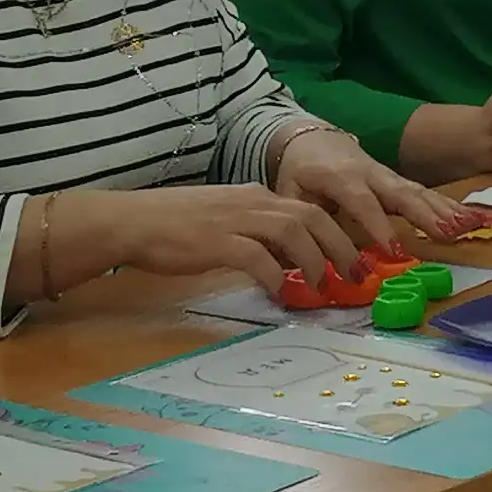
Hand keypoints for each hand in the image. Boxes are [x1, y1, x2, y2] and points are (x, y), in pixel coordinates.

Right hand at [97, 184, 370, 295]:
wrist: (134, 221)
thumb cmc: (176, 225)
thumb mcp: (227, 222)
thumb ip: (258, 235)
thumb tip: (288, 261)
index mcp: (257, 197)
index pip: (310, 208)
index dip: (338, 233)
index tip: (356, 258)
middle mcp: (253, 202)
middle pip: (312, 217)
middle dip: (341, 245)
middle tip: (357, 274)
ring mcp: (235, 220)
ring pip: (292, 231)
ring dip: (315, 260)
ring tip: (324, 287)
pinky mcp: (216, 242)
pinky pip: (256, 256)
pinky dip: (275, 275)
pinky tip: (282, 293)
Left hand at [274, 126, 472, 245]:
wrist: (311, 138)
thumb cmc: (299, 171)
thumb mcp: (288, 193)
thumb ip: (297, 223)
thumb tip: (297, 261)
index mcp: (340, 177)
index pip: (362, 202)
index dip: (377, 224)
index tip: (391, 250)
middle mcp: (370, 174)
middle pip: (401, 192)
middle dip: (425, 214)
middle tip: (447, 234)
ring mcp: (388, 176)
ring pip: (418, 192)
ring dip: (444, 210)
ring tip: (467, 227)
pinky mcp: (398, 182)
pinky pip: (424, 193)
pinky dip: (448, 207)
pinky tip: (469, 220)